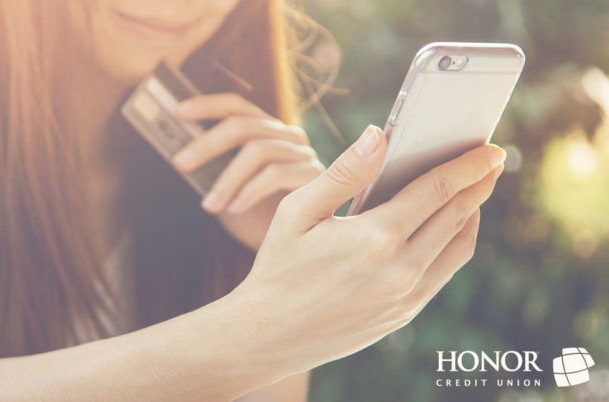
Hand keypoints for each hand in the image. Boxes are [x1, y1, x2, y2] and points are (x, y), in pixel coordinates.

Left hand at [172, 93, 324, 249]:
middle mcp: (287, 137)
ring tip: (209, 206)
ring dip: (227, 180)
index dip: (208, 105)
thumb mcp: (226, 190)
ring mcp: (303, 154)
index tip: (178, 112)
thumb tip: (180, 153)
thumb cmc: (255, 220)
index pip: (238, 106)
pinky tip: (235, 210)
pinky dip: (250, 191)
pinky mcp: (315, 176)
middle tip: (180, 163)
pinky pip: (276, 174)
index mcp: (266, 132)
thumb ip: (211, 169)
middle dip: (207, 143)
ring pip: (258, 151)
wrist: (289, 252)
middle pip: (244, 125)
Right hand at [229, 125, 505, 373]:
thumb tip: (378, 134)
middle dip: (479, 183)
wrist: (270, 334)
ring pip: (458, 246)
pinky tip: (448, 229)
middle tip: (494, 161)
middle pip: (456, 215)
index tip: (490, 148)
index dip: (468, 165)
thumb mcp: (297, 211)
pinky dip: (456, 244)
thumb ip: (343, 172)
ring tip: (474, 191)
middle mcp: (400, 269)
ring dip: (472, 214)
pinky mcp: (404, 314)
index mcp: (375, 237)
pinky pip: (444, 272)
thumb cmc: (278, 266)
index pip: (437, 189)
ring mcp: (406, 296)